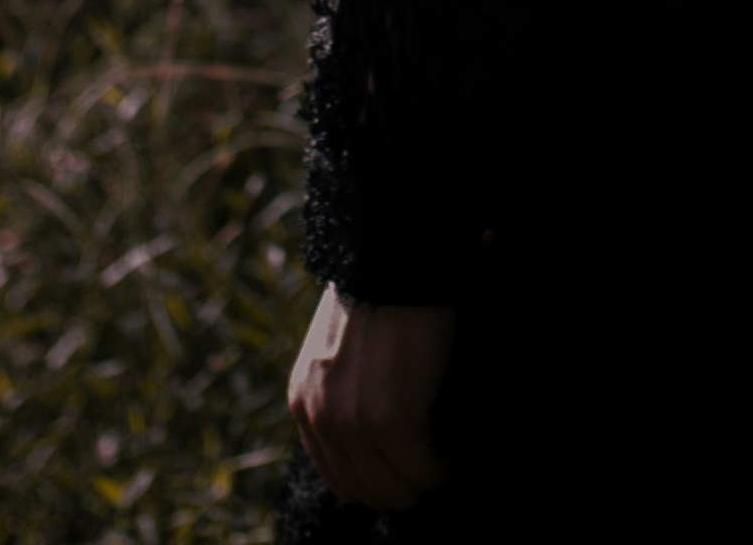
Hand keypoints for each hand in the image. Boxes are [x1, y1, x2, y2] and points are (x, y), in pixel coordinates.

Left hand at [287, 281, 455, 511]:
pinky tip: (450, 451)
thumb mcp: (333, 350)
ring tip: (440, 459)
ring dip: (420, 481)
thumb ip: (338, 392)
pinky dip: (440, 468)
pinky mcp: (394, 422)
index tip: (400, 466)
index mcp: (302, 402)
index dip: (372, 478)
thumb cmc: (373, 294)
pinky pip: (423, 470)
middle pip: (363, 490)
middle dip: (398, 486)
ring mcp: (355, 425)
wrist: (392, 262)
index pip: (335, 474)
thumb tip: (368, 428)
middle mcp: (321, 420)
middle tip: (425, 467)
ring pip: (394, 490)